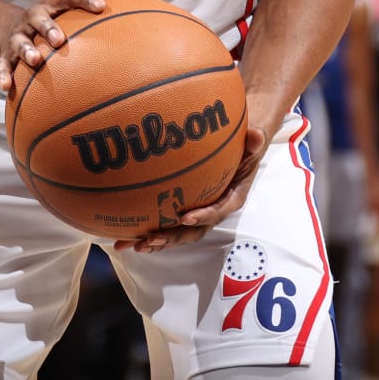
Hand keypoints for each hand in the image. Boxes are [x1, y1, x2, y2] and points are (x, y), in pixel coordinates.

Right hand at [0, 0, 105, 89]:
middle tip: (60, 40)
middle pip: (39, 17)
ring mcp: (18, 35)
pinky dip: (3, 74)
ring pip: (20, 41)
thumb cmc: (54, 21)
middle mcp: (34, 16)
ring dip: (26, 50)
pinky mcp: (5, 53)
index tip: (101, 7)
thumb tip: (155, 0)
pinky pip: (3, 64)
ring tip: (35, 62)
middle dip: (49, 27)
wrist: (10, 29)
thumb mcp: (73, 12)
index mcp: (54, 4)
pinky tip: (7, 87)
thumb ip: (107, 11)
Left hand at [114, 122, 270, 252]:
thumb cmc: (244, 146)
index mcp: (231, 198)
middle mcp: (213, 211)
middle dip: (170, 237)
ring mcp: (196, 212)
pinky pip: (164, 222)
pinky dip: (144, 229)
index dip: (202, 216)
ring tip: (129, 245)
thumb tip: (257, 135)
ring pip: (175, 232)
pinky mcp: (182, 209)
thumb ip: (254, 141)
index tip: (185, 217)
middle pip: (192, 230)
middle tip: (149, 239)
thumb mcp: (252, 142)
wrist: (238, 150)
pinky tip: (120, 233)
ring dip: (153, 240)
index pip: (218, 211)